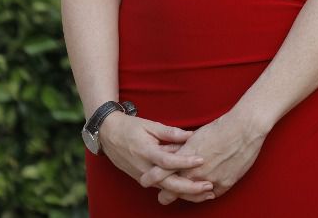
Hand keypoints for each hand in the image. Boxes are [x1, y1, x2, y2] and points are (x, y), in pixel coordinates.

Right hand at [97, 113, 213, 201]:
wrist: (108, 135)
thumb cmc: (130, 127)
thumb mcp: (149, 125)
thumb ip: (170, 132)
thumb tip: (191, 134)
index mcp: (146, 152)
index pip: (167, 161)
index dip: (185, 162)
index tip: (201, 160)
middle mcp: (144, 168)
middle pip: (168, 183)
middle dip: (190, 187)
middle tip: (209, 185)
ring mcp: (143, 176)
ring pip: (167, 190)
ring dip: (187, 193)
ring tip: (206, 193)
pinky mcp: (144, 180)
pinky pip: (162, 188)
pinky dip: (177, 192)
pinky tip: (193, 192)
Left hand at [150, 107, 268, 204]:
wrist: (244, 128)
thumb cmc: (220, 128)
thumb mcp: (194, 138)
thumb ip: (182, 149)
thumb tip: (173, 154)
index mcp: (183, 158)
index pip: (158, 175)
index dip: (150, 179)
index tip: (146, 180)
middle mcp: (193, 172)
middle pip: (172, 192)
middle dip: (166, 195)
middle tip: (164, 196)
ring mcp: (209, 180)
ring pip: (191, 196)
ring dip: (188, 194)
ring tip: (186, 192)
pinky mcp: (224, 184)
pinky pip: (210, 195)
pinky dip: (207, 193)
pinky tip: (206, 189)